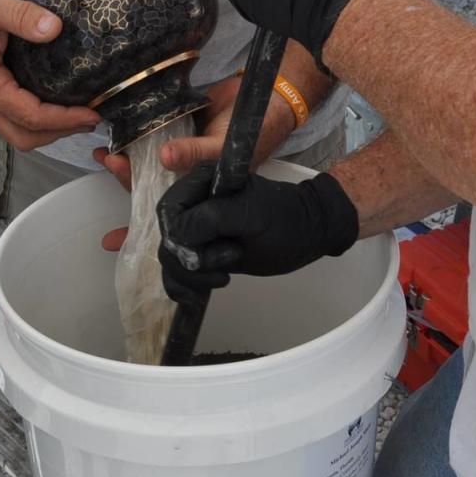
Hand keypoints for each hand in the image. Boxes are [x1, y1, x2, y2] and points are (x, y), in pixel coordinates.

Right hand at [0, 0, 99, 150]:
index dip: (63, 119)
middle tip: (90, 118)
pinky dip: (37, 118)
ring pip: (17, 131)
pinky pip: (12, 116)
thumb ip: (23, 15)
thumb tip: (55, 28)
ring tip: (78, 115)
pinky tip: (56, 102)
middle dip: (59, 133)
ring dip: (49, 129)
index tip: (90, 112)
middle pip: (24, 136)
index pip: (29, 115)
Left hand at [93, 75, 293, 250]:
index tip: (112, 239)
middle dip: (126, 178)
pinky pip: (150, 132)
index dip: (138, 229)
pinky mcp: (175, 126)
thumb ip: (196, 154)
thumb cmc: (257, 133)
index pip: (164, 214)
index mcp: (198, 192)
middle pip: (147, 184)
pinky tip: (120, 127)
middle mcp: (184, 174)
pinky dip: (135, 131)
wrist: (266, 96)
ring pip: (144, 160)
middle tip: (110, 162)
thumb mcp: (226, 149)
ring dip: (125, 156)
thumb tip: (164, 156)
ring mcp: (178, 150)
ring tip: (106, 150)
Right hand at [156, 161, 358, 301]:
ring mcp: (196, 229)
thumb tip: (177, 235)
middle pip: (167, 238)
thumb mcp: (250, 216)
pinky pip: (176, 271)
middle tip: (223, 268)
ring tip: (222, 278)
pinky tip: (198, 295)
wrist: (308, 235)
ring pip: (169, 258)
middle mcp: (193, 203)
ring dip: (189, 277)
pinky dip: (182, 287)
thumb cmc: (286, 221)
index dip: (179, 237)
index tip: (203, 255)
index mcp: (202, 181)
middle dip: (187, 262)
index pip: (168, 211)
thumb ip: (211, 218)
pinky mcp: (201, 251)